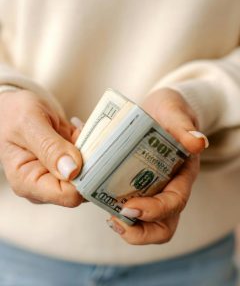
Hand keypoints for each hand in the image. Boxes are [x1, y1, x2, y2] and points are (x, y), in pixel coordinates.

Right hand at [0, 90, 82, 206]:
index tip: (90, 153)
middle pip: (82, 187)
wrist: (14, 105)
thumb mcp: (29, 123)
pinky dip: (89, 144)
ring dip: (91, 150)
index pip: (67, 195)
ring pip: (89, 174)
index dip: (84, 177)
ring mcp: (57, 175)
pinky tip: (77, 129)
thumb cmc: (14, 112)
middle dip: (90, 162)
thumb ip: (50, 147)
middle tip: (83, 136)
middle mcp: (44, 184)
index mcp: (27, 182)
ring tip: (77, 129)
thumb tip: (72, 171)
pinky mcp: (68, 165)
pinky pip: (89, 161)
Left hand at [107, 88, 207, 243]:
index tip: (130, 207)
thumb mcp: (175, 112)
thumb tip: (198, 142)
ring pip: (146, 224)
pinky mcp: (135, 186)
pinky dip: (115, 210)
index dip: (154, 210)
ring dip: (127, 227)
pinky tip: (99, 199)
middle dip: (140, 232)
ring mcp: (152, 190)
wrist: (158, 111)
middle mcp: (169, 188)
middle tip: (115, 220)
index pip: (174, 202)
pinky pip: (128, 207)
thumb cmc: (169, 112)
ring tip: (108, 217)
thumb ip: (184, 125)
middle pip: (162, 226)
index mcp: (182, 174)